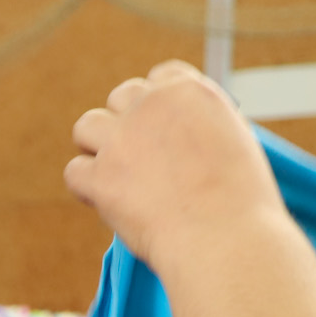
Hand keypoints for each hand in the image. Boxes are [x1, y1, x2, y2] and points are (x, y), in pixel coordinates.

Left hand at [64, 61, 287, 278]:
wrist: (225, 238)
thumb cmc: (240, 204)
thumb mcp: (234, 142)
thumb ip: (202, 126)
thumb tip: (181, 133)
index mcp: (189, 91)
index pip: (159, 77)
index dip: (156, 104)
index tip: (161, 130)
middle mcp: (152, 105)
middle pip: (120, 97)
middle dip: (127, 125)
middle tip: (141, 161)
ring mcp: (122, 139)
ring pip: (86, 127)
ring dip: (96, 148)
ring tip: (117, 177)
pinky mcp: (100, 176)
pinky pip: (74, 172)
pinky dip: (87, 188)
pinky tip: (107, 203)